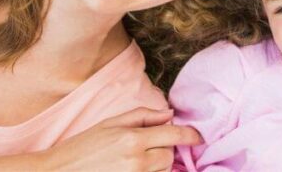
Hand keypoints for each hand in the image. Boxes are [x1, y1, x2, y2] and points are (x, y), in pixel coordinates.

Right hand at [41, 107, 201, 171]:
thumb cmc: (82, 147)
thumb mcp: (111, 123)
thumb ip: (143, 116)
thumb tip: (170, 114)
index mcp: (133, 138)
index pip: (174, 136)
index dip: (190, 135)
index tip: (199, 136)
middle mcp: (136, 161)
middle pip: (169, 155)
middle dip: (165, 149)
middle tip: (146, 145)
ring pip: (162, 169)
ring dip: (157, 163)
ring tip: (134, 159)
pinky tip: (134, 168)